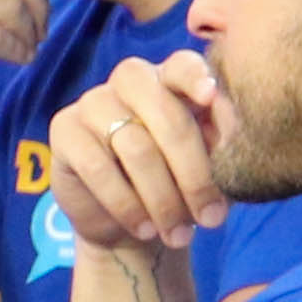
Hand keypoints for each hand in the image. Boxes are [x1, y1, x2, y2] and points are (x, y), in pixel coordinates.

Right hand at [41, 48, 227, 260]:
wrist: (131, 223)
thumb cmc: (179, 186)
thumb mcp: (211, 167)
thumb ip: (223, 147)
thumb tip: (238, 142)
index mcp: (171, 79)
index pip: (183, 66)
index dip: (196, 78)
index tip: (210, 98)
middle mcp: (131, 82)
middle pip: (166, 115)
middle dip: (194, 173)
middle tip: (212, 218)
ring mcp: (94, 102)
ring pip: (135, 146)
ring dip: (162, 198)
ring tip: (178, 235)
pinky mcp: (64, 130)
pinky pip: (97, 167)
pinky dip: (125, 204)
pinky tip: (142, 228)